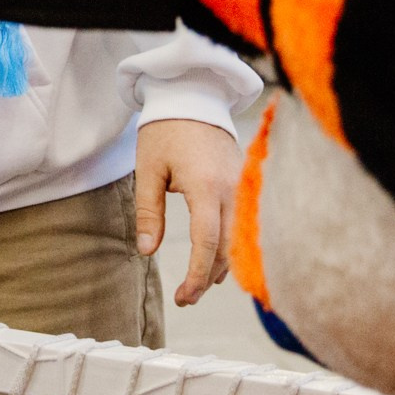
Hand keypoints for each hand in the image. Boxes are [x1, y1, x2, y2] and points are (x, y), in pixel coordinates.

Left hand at [134, 118, 241, 306]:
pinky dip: (233, 245)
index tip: (184, 297)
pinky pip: (245, 224)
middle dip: (209, 277)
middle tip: (187, 297)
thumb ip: (149, 212)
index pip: (207, 243)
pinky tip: (218, 259)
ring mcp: (244, 186)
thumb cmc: (166, 131)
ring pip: (240, 239)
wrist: (193, 97)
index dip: (197, 275)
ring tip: (199, 283)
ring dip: (222, 265)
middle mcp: (232, 190)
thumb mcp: (148, 170)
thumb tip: (147, 251)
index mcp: (205, 187)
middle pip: (229, 248)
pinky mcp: (247, 183)